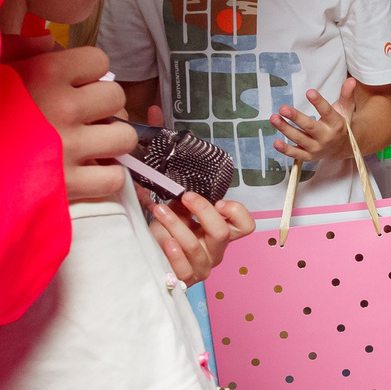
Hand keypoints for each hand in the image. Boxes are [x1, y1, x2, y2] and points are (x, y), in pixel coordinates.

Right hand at [13, 39, 133, 201]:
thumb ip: (18, 47)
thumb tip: (50, 40)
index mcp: (46, 72)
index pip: (99, 61)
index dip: (88, 71)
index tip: (74, 83)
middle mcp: (64, 106)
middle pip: (117, 97)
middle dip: (103, 105)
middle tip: (85, 115)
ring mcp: (70, 147)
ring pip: (124, 137)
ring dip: (111, 140)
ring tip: (92, 142)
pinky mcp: (70, 184)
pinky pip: (114, 178)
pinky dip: (107, 176)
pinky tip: (89, 170)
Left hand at [142, 106, 253, 281]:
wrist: (144, 255)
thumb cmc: (162, 223)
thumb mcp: (167, 191)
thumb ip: (164, 156)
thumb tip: (152, 111)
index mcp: (218, 229)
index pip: (246, 225)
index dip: (236, 212)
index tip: (218, 199)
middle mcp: (214, 248)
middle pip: (224, 232)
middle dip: (203, 211)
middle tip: (184, 196)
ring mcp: (200, 265)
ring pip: (199, 247)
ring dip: (177, 226)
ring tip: (157, 211)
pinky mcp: (182, 278)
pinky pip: (184, 269)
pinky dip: (174, 252)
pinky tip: (161, 239)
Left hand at [272, 87, 351, 165]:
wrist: (342, 148)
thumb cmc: (340, 124)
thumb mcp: (346, 109)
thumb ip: (346, 94)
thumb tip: (351, 80)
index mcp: (336, 124)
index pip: (327, 112)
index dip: (318, 102)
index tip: (309, 92)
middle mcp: (326, 137)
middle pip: (310, 127)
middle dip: (296, 118)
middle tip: (283, 108)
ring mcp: (317, 148)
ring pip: (299, 138)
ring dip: (285, 129)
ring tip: (274, 118)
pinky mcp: (309, 156)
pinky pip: (296, 154)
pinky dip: (286, 150)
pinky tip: (276, 142)